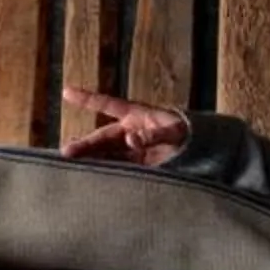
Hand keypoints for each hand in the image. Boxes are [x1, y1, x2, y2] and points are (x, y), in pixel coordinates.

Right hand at [61, 88, 191, 165]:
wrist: (203, 150)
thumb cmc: (186, 133)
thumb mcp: (172, 131)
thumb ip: (153, 134)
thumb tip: (131, 138)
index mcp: (136, 115)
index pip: (107, 104)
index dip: (87, 99)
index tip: (66, 92)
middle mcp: (129, 132)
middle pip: (102, 137)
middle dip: (84, 144)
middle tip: (66, 152)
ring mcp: (131, 150)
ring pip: (106, 154)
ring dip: (90, 159)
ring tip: (71, 165)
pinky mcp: (137, 166)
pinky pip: (117, 168)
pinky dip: (105, 171)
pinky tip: (92, 176)